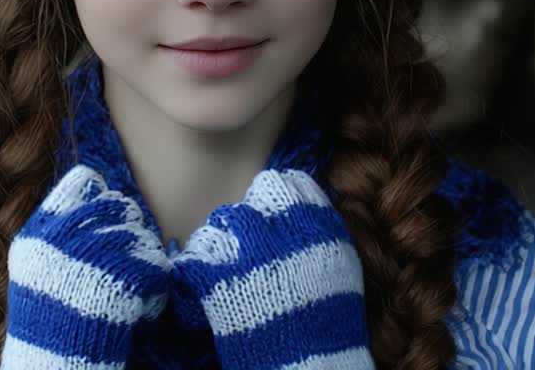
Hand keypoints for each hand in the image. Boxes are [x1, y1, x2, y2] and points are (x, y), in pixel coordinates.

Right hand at [3, 165, 169, 367]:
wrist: (54, 368)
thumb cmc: (50, 325)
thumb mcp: (38, 270)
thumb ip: (62, 231)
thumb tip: (101, 191)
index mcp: (39, 234)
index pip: (82, 183)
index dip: (102, 198)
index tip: (109, 221)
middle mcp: (62, 240)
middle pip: (120, 206)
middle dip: (130, 229)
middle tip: (127, 261)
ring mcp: (92, 258)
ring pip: (143, 236)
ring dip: (145, 262)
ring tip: (131, 292)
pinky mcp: (122, 280)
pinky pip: (157, 267)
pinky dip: (156, 291)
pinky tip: (141, 311)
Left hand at [171, 169, 373, 368]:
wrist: (311, 365)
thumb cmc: (330, 322)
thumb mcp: (341, 265)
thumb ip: (322, 228)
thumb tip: (305, 204)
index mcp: (316, 224)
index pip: (289, 183)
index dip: (277, 200)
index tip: (272, 217)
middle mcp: (283, 228)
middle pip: (253, 197)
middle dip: (249, 218)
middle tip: (248, 245)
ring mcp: (248, 250)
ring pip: (221, 221)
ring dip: (221, 241)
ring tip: (227, 268)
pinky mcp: (217, 277)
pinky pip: (193, 257)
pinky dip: (194, 271)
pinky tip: (202, 287)